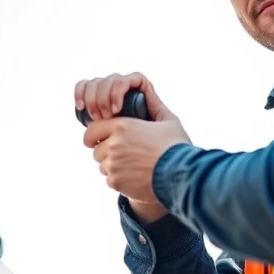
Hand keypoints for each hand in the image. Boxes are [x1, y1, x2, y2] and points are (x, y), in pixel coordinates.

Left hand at [75, 73, 191, 207]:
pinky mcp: (116, 182)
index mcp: (122, 127)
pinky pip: (110, 180)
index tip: (100, 139)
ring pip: (102, 166)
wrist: (181, 174)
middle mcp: (113, 145)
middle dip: (106, 152)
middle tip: (124, 154)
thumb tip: (148, 91)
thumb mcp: (168, 121)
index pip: (92, 130)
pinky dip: (120, 180)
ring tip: (133, 166)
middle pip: (96, 150)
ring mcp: (113, 165)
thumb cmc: (176, 147)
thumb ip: (154, 105)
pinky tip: (136, 177)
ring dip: (113, 166)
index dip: (95, 135)